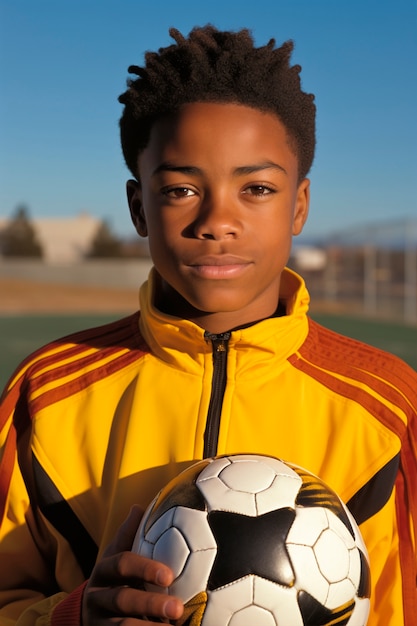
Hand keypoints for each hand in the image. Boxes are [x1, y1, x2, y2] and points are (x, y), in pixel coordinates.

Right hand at [82, 505, 183, 623]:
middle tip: (177, 608)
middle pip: (123, 599)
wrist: (87, 614)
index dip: (144, 568)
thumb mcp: (115, 556)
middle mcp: (98, 597)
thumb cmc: (113, 579)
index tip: (169, 575)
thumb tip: (138, 507)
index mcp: (104, 571)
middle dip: (150, 603)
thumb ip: (127, 536)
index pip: (122, 564)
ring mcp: (99, 622)